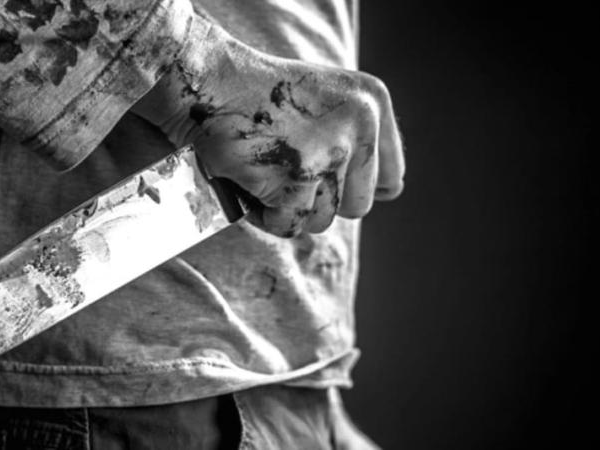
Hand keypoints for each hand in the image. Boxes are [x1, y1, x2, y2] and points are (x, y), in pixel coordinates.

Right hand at [133, 15, 404, 236]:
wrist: (208, 82)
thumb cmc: (256, 93)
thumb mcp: (325, 100)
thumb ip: (353, 138)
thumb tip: (384, 194)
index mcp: (373, 103)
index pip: (390, 181)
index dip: (354, 190)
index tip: (326, 182)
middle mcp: (360, 127)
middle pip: (357, 207)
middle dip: (318, 200)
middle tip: (284, 172)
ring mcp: (329, 154)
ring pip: (321, 220)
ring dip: (287, 208)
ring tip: (263, 173)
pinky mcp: (296, 181)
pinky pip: (289, 225)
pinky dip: (265, 216)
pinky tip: (249, 183)